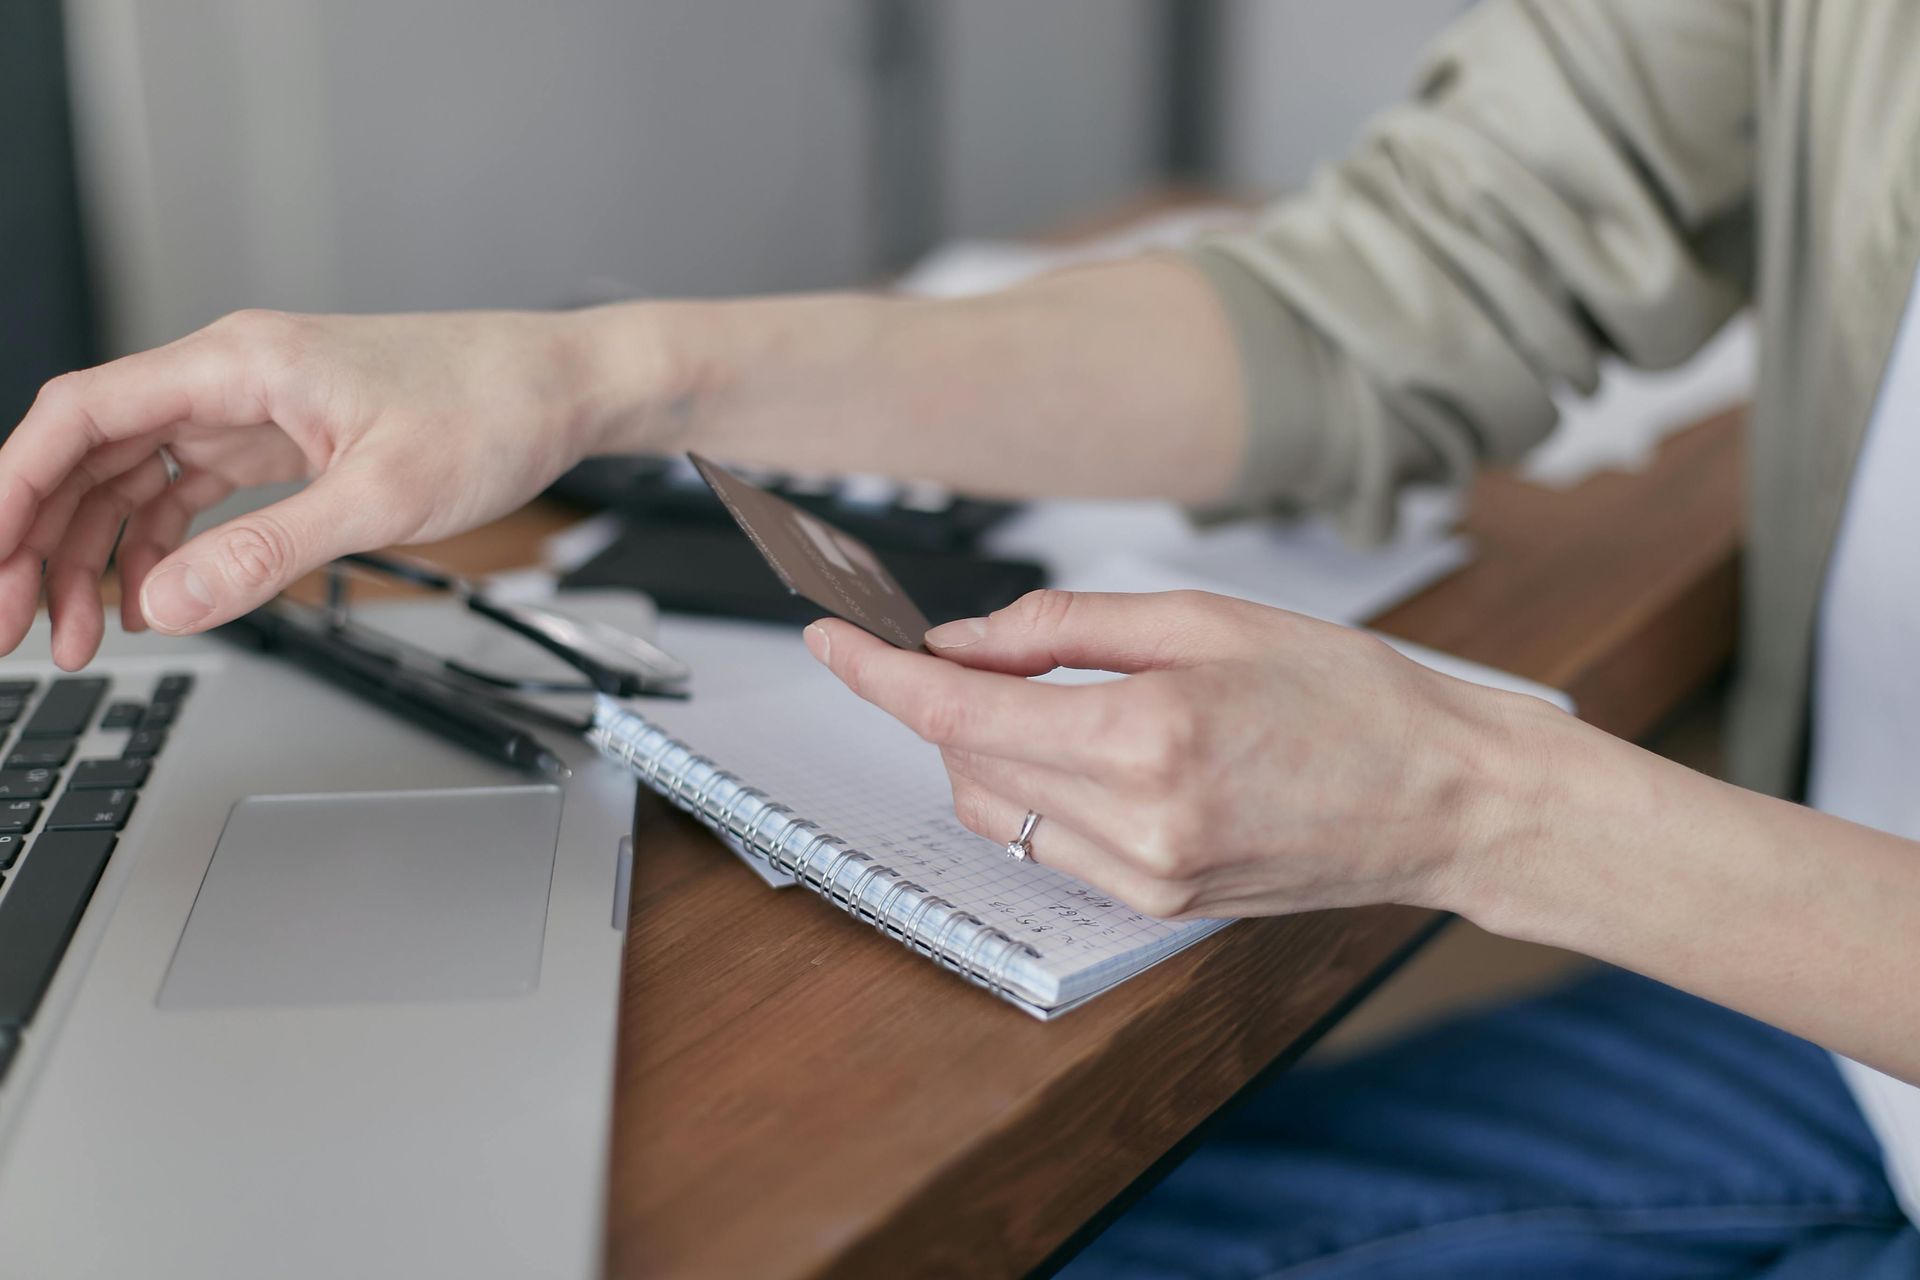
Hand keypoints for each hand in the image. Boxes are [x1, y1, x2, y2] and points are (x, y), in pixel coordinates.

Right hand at [0, 308, 650, 667]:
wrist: (563, 388)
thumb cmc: (492, 410)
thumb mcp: (382, 496)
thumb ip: (270, 551)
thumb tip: (169, 601)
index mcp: (240, 363)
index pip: (81, 415)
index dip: (12, 489)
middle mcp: (233, 377)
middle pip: (91, 453)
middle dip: (41, 539)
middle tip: (15, 627)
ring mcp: (256, 409)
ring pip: (135, 478)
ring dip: (99, 554)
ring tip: (80, 640)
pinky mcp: (285, 442)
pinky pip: (192, 492)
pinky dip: (162, 547)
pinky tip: (152, 602)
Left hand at [805, 589, 1560, 920]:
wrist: (1444, 798)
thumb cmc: (1351, 696)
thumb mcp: (1207, 619)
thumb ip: (1068, 630)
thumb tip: (966, 642)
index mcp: (1148, 738)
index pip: (957, 713)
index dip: (877, 674)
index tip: (830, 639)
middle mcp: (1138, 825)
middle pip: (965, 765)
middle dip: (939, 704)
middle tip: (963, 649)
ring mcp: (1147, 880)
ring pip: (999, 814)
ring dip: (983, 752)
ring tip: (1038, 695)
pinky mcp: (1160, 907)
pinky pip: (1052, 847)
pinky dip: (1037, 793)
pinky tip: (1083, 751)